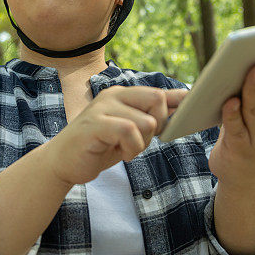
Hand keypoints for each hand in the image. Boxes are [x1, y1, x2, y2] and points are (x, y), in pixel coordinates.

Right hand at [42, 86, 188, 185]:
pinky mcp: (95, 124)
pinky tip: (121, 154)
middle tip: (141, 142)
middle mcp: (113, 95)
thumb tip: (184, 103)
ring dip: (141, 144)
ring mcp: (102, 108)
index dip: (178, 104)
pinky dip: (132, 148)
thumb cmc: (99, 147)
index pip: (159, 92)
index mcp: (122, 94)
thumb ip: (151, 118)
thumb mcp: (130, 132)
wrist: (62, 162)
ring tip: (125, 150)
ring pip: (145, 122)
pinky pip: (129, 131)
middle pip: (157, 100)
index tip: (191, 115)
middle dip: (158, 126)